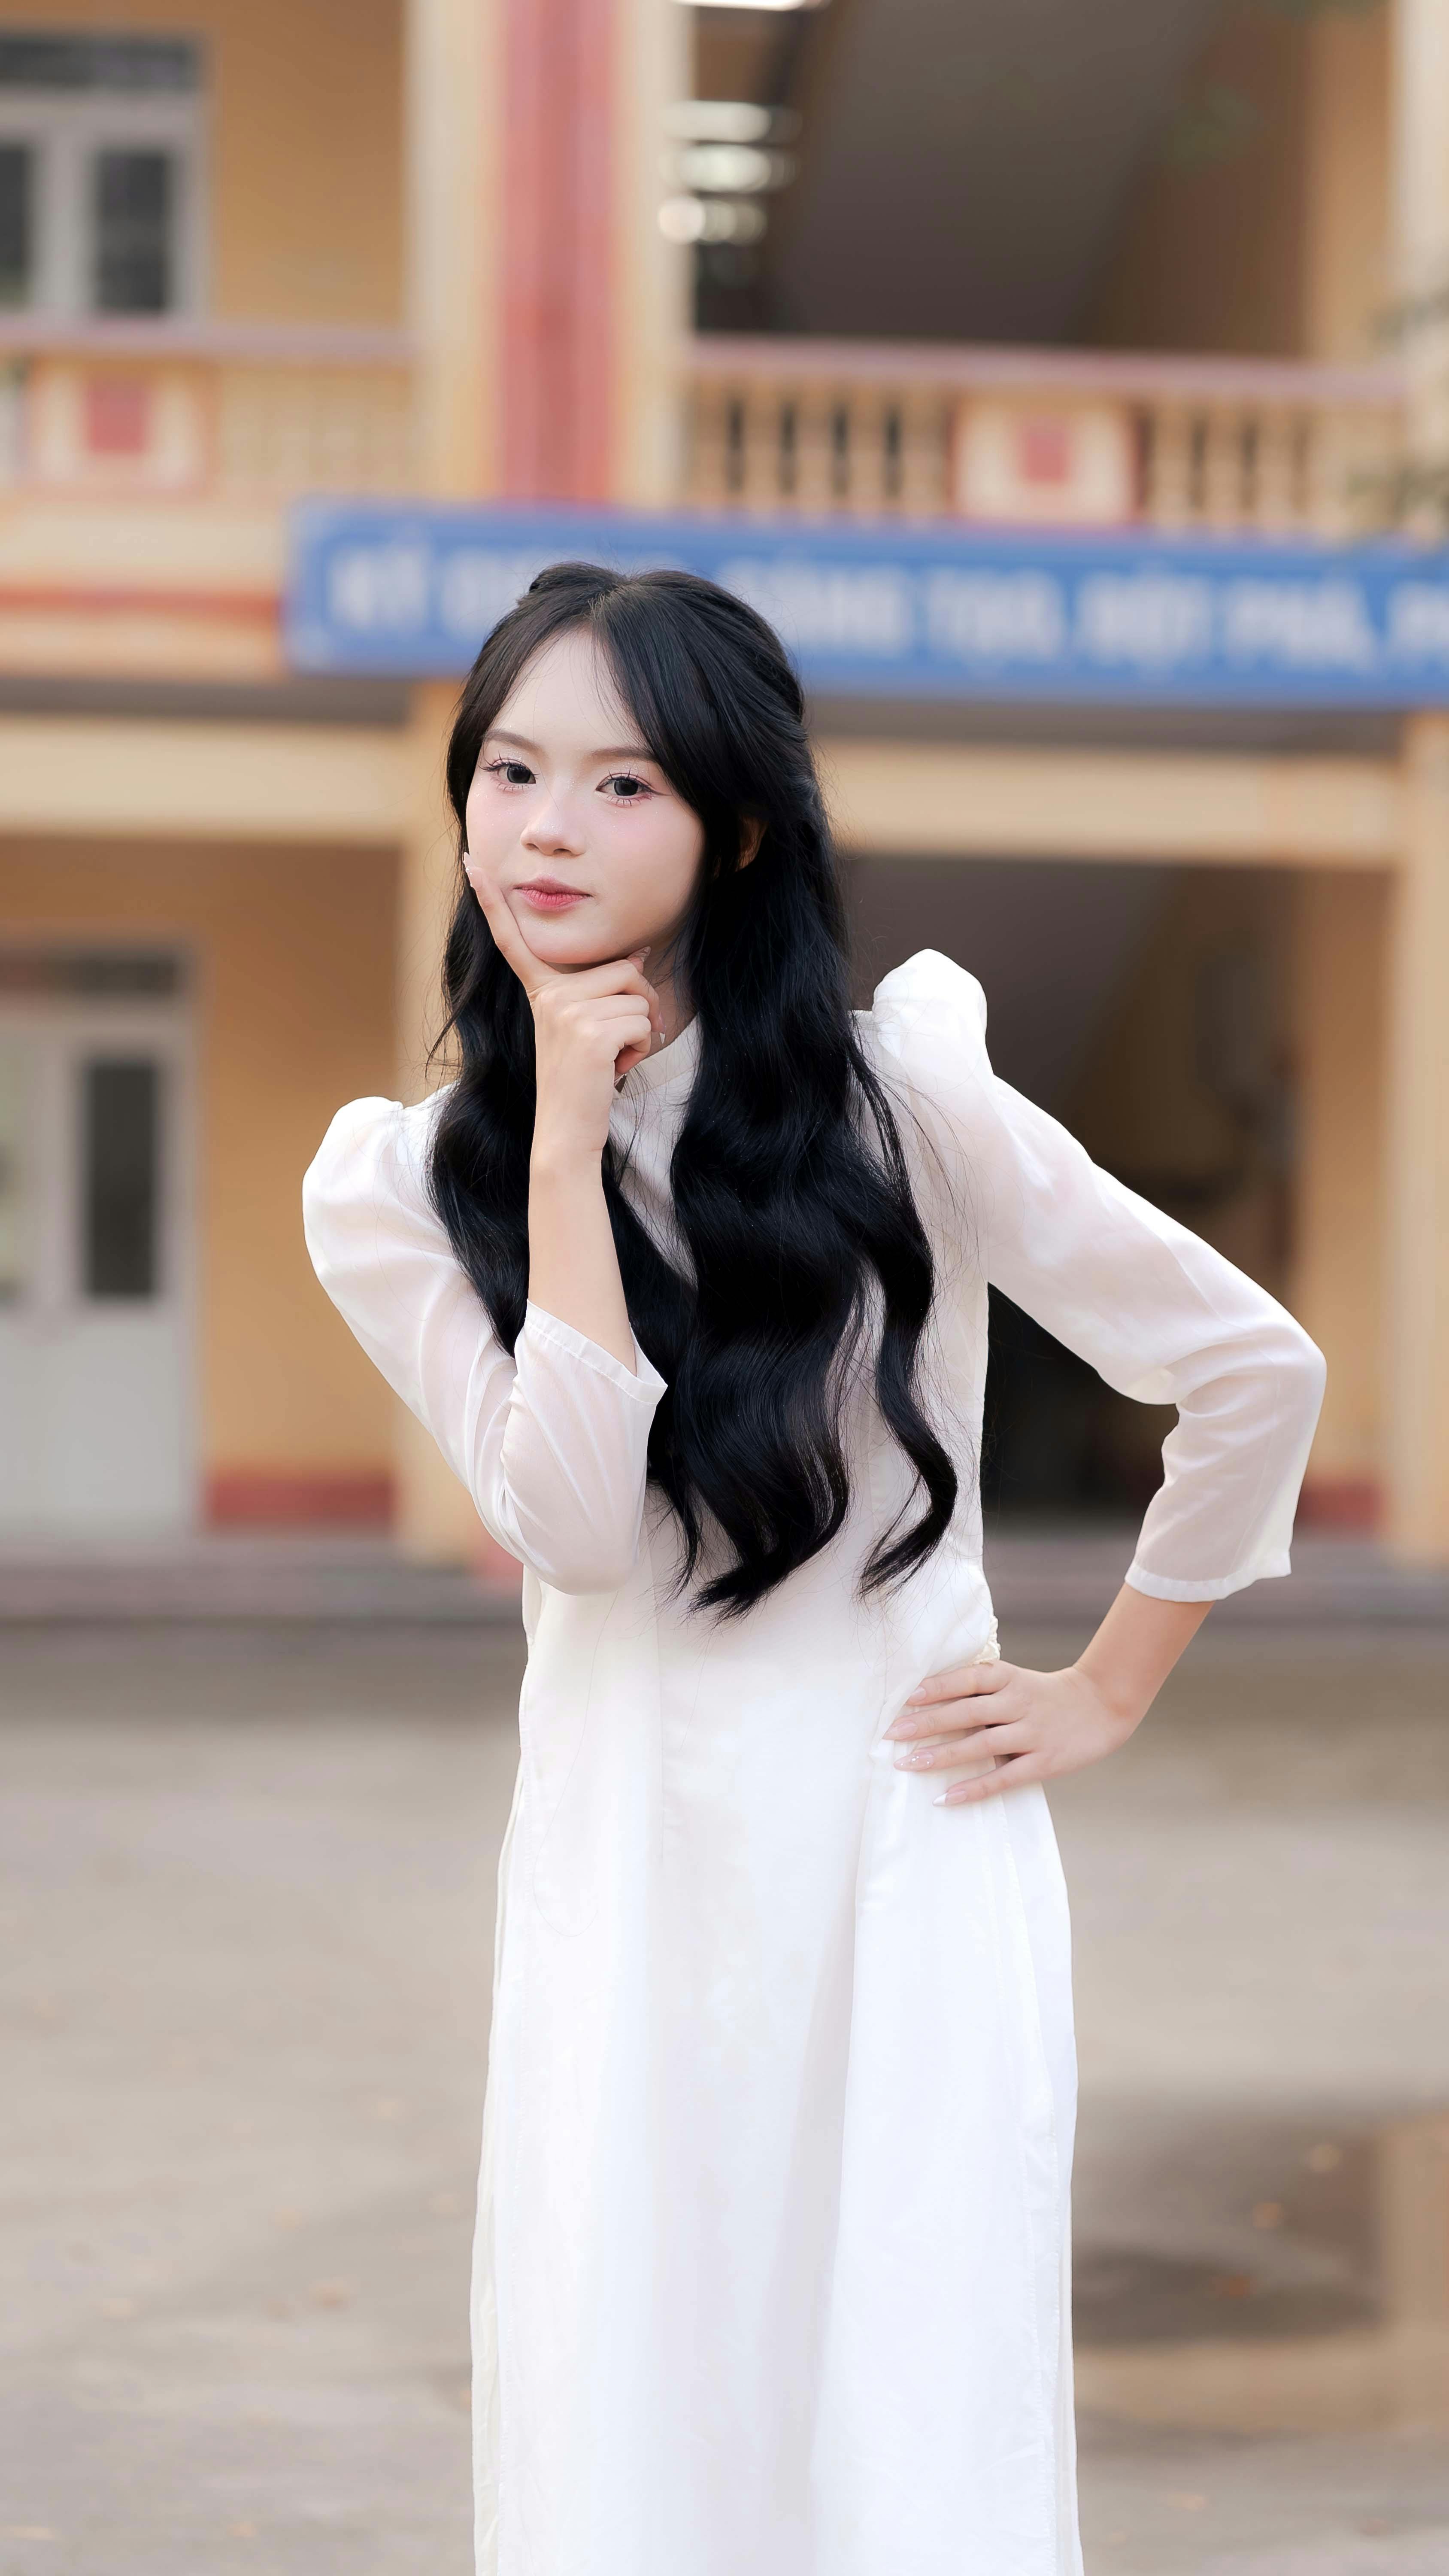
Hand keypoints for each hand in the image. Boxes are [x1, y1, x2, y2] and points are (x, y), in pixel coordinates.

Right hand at [464, 854, 664, 1163]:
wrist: (566, 1132)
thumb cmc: (581, 1084)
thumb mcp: (586, 1030)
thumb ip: (603, 992)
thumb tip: (638, 956)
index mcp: (541, 994)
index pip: (514, 942)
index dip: (493, 902)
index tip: (473, 864)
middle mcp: (549, 997)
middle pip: (624, 969)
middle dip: (639, 1004)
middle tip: (617, 1042)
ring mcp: (567, 1013)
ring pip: (640, 997)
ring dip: (642, 1032)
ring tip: (613, 1058)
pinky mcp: (590, 1033)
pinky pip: (643, 1022)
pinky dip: (642, 1049)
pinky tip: (615, 1070)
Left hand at [882, 1655, 1141, 1806]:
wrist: (1101, 1704)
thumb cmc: (1046, 1694)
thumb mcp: (1016, 1679)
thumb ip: (981, 1688)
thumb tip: (929, 1700)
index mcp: (1008, 1678)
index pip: (965, 1680)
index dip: (935, 1688)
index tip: (904, 1699)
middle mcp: (1017, 1702)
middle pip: (965, 1711)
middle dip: (926, 1723)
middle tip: (891, 1733)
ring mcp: (1031, 1733)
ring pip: (980, 1744)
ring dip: (941, 1755)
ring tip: (908, 1763)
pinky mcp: (1043, 1761)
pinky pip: (1003, 1778)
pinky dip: (973, 1788)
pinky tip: (946, 1797)